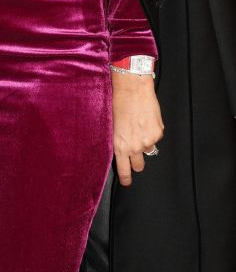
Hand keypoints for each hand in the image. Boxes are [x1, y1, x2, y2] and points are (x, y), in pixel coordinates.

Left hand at [111, 71, 163, 186]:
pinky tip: (145, 119)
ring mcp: (149, 140)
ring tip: (138, 126)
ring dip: (144, 142)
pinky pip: (155, 137)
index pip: (124, 170)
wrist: (132, 89)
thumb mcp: (112, 126)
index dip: (126, 178)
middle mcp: (135, 146)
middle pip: (139, 165)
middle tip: (134, 151)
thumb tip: (121, 149)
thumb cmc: (118, 103)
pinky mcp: (158, 132)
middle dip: (136, 161)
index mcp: (120, 146)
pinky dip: (151, 131)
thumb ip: (118, 140)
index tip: (127, 182)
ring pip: (148, 149)